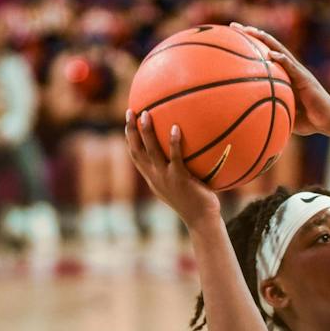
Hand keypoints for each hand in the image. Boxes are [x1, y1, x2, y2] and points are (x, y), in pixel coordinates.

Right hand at [124, 109, 219, 227]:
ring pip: (151, 151)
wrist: (201, 219)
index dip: (129, 138)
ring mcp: (165, 178)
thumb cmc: (196, 201)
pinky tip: (176, 127)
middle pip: (136, 150)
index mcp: (152, 178)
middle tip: (130, 111)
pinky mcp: (179, 179)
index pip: (135, 156)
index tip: (128, 121)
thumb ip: (176, 170)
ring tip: (146, 113)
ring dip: (146, 132)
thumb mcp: (180, 185)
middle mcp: (154, 177)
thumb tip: (184, 150)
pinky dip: (173, 142)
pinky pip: (175, 157)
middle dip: (131, 130)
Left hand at [230, 22, 329, 135]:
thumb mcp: (283, 113)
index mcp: (283, 74)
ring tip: (251, 31)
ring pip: (280, 50)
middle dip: (251, 33)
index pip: (264, 53)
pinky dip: (282, 59)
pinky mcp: (305, 78)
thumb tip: (250, 118)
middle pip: (269, 45)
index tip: (232, 36)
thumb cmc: (307, 119)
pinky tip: (271, 53)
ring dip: (265, 39)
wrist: (327, 120)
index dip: (249, 44)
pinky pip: (292, 67)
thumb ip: (269, 111)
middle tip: (234, 26)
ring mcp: (298, 71)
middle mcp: (290, 68)